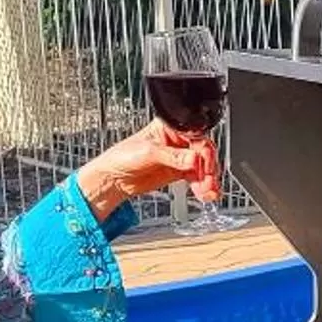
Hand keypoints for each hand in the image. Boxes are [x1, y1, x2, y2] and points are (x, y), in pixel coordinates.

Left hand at [78, 120, 212, 218]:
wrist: (112, 180)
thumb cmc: (121, 158)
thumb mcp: (148, 153)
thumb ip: (172, 156)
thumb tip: (193, 159)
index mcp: (169, 127)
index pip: (195, 135)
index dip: (203, 151)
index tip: (205, 165)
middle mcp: (176, 140)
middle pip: (203, 152)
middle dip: (208, 168)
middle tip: (208, 181)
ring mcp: (179, 157)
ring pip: (202, 166)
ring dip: (208, 180)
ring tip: (208, 192)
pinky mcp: (178, 172)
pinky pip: (197, 178)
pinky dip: (203, 186)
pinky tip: (206, 193)